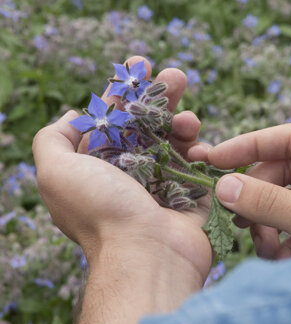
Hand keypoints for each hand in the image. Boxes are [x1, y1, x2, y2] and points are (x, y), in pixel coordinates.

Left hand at [33, 56, 212, 323]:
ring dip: (182, 120)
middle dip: (160, 95)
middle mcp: (131, 173)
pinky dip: (200, 150)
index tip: (140, 65)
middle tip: (176, 75)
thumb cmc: (103, 211)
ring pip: (175, 139)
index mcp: (99, 167)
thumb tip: (73, 117)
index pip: (113, 119)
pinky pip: (198, 163)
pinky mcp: (192, 193)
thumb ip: (53, 140)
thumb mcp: (57, 172)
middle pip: (148, 123)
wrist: (149, 254)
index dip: (124, 90)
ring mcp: (163, 183)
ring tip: (188, 117)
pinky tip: (198, 145)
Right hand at [202, 124, 290, 259]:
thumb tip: (224, 186)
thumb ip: (269, 203)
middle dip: (261, 196)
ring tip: (265, 246)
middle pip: (287, 170)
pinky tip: (284, 258)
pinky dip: (288, 238)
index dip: (250, 145)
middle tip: (235, 217)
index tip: (215, 158)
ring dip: (272, 222)